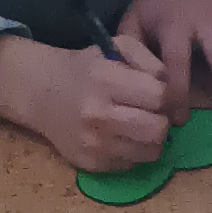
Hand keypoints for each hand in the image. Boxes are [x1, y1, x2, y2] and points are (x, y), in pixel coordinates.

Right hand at [0, 26, 171, 172]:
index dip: (164, 95)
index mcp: (104, 80)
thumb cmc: (85, 68)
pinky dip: (132, 152)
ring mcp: (93, 144)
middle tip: (151, 113)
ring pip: (151, 152)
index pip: (159, 96)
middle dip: (161, 120)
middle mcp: (98, 114)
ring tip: (138, 126)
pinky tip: (119, 137)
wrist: (40, 93)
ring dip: (151, 140)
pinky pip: (132, 165)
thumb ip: (150, 61)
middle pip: (159, 129)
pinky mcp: (91, 165)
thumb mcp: (116, 47)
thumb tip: (171, 89)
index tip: (154, 93)